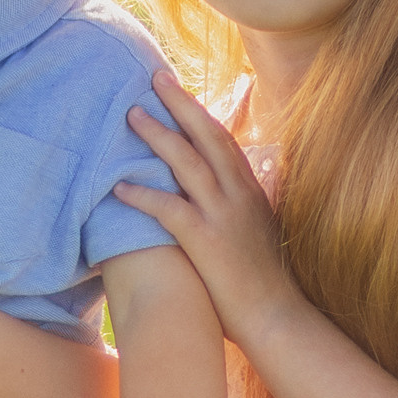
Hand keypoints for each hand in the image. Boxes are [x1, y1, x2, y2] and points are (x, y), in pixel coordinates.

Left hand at [112, 71, 302, 346]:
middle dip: (180, 104)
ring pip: (188, 162)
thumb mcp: (258, 236)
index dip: (200, 114)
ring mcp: (225, 215)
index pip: (224, 141)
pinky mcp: (207, 240)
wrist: (278, 319)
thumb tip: (227, 201)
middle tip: (154, 78)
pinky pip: (170, 209)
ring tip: (131, 115)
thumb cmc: (264, 285)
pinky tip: (119, 185)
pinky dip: (144, 194)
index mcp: (251, 192)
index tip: (180, 93)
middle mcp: (240, 195)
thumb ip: (242, 212)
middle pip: (208, 135)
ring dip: (158, 136)